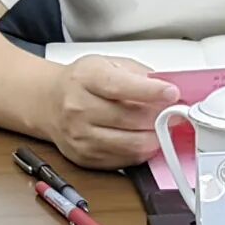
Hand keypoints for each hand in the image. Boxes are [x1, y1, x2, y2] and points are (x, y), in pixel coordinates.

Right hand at [43, 55, 180, 169]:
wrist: (50, 102)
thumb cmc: (83, 81)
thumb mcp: (109, 63)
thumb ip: (139, 74)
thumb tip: (168, 88)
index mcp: (86, 78)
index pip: (120, 86)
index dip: (150, 91)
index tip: (172, 93)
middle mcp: (78, 108)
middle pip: (129, 119)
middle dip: (159, 117)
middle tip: (174, 112)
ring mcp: (80, 136)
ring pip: (130, 144)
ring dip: (154, 137)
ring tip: (161, 126)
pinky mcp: (85, 158)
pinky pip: (124, 161)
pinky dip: (141, 151)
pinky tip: (144, 137)